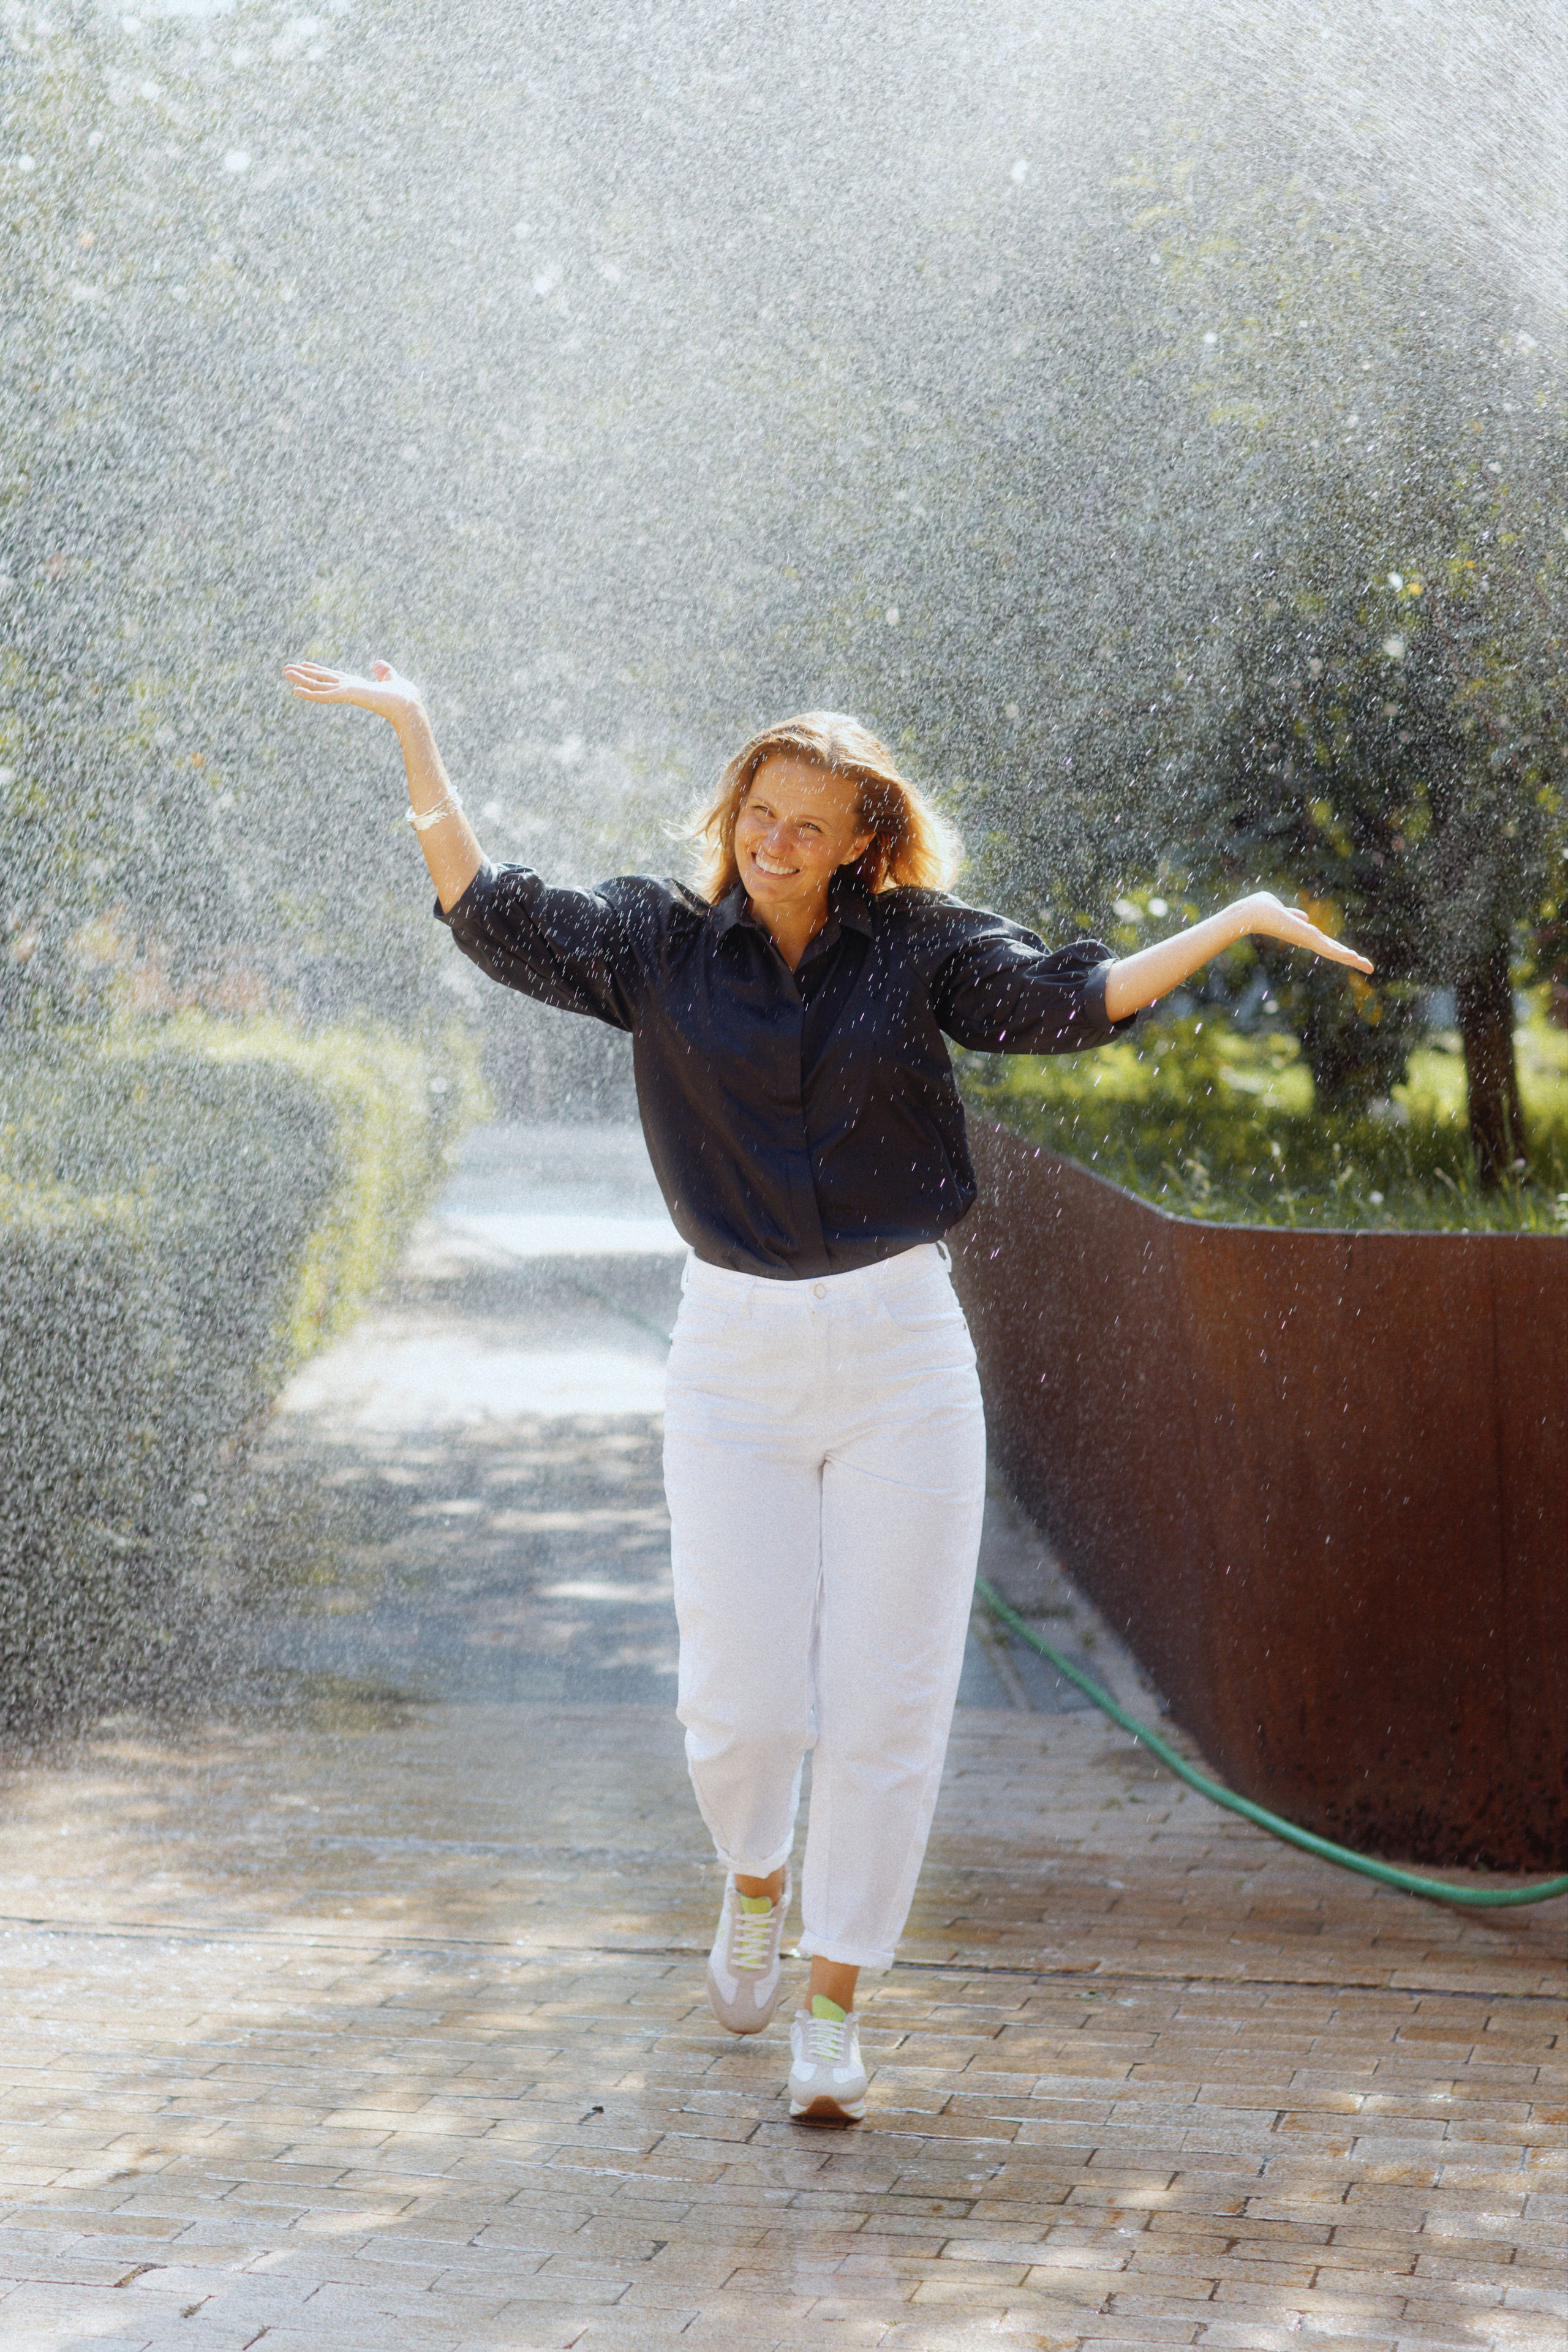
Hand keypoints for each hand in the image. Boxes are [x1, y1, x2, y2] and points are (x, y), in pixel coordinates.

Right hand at [282, 658, 426, 730]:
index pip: (334, 677)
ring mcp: (347, 693)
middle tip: (286, 669)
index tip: (306, 666)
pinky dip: (310, 693)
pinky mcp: (347, 696)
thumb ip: (385, 672)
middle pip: (322, 680)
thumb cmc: (405, 697)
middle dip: (304, 674)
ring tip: (285, 673)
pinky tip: (296, 691)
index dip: (319, 671)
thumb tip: (378, 664)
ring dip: (301, 680)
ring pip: (319, 686)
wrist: (409, 706)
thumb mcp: (393, 678)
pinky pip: (325, 695)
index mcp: (358, 685)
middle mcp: (349, 689)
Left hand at [1235, 891, 1373, 974]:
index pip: (1326, 943)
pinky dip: (1340, 953)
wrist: (1251, 913)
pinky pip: (1327, 947)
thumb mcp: (1283, 911)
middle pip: (1334, 951)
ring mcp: (1307, 940)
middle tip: (1369, 967)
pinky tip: (1353, 958)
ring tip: (1367, 966)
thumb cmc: (1262, 909)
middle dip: (1351, 959)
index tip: (1352, 956)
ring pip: (1334, 952)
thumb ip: (1294, 915)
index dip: (1340, 949)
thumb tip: (1303, 917)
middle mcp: (1307, 939)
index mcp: (1303, 934)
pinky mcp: (1306, 937)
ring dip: (1351, 959)